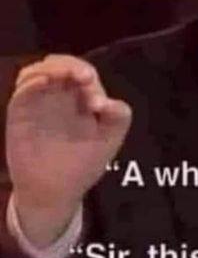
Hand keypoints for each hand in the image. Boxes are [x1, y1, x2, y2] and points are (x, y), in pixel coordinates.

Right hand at [5, 54, 131, 246]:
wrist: (56, 193)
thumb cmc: (84, 164)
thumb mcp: (109, 140)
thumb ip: (118, 116)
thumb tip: (105, 100)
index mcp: (81, 97)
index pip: (82, 72)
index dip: (87, 74)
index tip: (93, 90)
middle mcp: (58, 96)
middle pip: (59, 64)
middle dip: (69, 65)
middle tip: (82, 77)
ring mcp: (37, 103)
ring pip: (37, 72)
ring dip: (49, 68)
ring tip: (60, 75)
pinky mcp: (20, 115)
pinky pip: (21, 92)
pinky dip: (29, 82)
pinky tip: (41, 82)